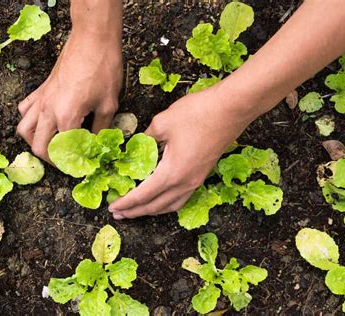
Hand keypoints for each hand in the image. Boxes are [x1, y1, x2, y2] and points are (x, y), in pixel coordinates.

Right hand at [17, 32, 122, 160]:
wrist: (92, 39)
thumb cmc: (103, 68)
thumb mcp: (109, 104)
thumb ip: (101, 129)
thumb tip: (98, 144)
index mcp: (66, 117)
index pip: (63, 151)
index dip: (72, 163)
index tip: (81, 167)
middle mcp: (48, 110)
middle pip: (38, 146)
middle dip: (50, 159)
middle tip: (65, 161)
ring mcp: (41, 99)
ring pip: (24, 129)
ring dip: (35, 142)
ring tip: (50, 145)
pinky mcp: (41, 89)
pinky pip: (25, 109)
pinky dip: (29, 120)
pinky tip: (43, 122)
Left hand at [108, 86, 251, 218]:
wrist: (232, 108)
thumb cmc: (198, 113)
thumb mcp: (162, 123)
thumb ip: (145, 138)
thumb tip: (136, 145)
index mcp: (171, 173)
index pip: (142, 195)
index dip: (125, 203)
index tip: (112, 207)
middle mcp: (184, 183)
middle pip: (155, 206)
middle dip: (135, 211)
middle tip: (118, 213)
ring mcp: (196, 180)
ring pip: (170, 205)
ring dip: (151, 210)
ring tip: (136, 211)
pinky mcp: (203, 175)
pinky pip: (181, 198)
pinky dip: (166, 204)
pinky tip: (161, 199)